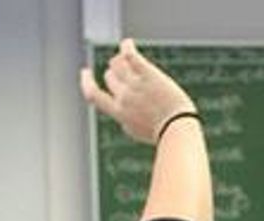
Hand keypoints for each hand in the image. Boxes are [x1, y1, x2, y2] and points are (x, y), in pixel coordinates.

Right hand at [81, 38, 196, 143]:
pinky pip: (130, 56)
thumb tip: (123, 116)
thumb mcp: (138, 131)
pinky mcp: (147, 75)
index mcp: (119, 113)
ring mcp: (134, 85)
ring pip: (117, 64)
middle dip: (115, 73)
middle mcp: (123, 98)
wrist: (177, 129)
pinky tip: (127, 43)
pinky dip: (126, 47)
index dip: (86, 82)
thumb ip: (127, 121)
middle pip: (110, 77)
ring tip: (127, 56)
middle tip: (126, 71)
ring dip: (120, 59)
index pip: (93, 95)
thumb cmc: (163, 134)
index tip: (86, 72)